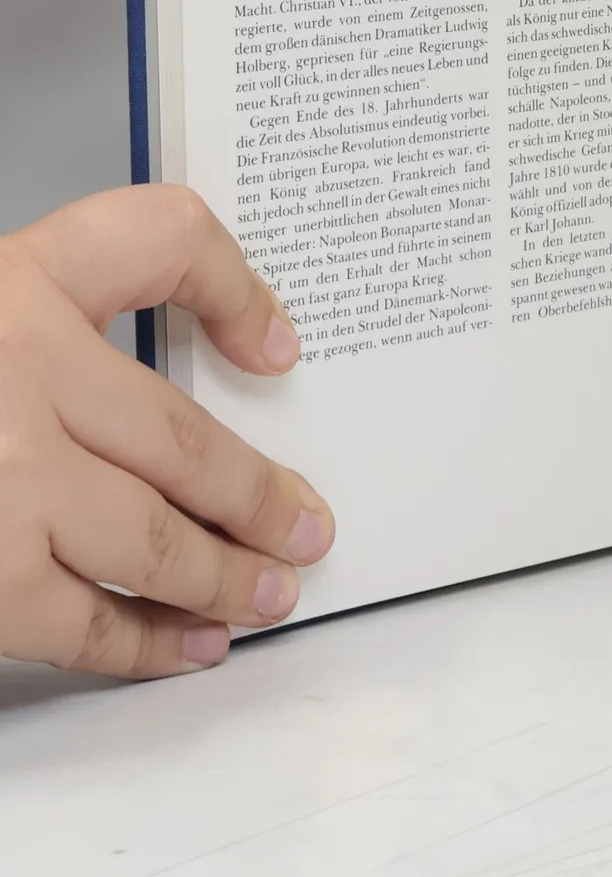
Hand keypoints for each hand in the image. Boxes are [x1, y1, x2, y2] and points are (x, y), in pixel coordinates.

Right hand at [0, 186, 333, 677]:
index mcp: (25, 295)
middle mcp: (15, 388)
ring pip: (141, 544)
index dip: (236, 289)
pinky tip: (183, 643)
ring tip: (266, 595)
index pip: (164, 244)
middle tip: (307, 532)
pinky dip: (138, 641)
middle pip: (178, 444)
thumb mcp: (15, 274)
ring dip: (217, 579)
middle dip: (257, 498)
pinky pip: (68, 622)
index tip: (282, 351)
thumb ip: (144, 262)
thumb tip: (270, 338)